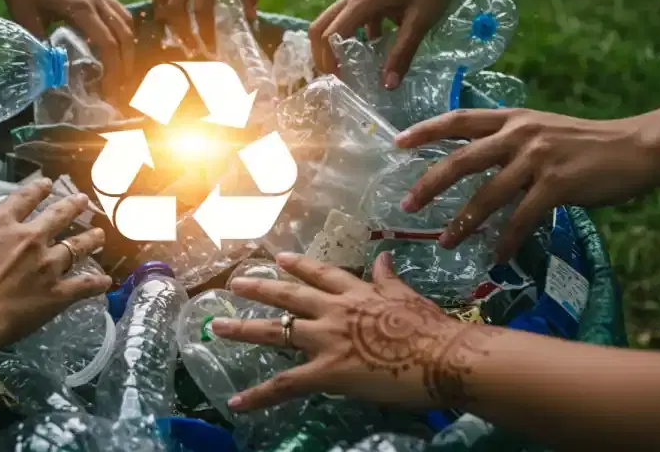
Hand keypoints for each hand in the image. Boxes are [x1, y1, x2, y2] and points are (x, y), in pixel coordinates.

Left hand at [0, 0, 134, 94]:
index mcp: (79, 7)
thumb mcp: (23, 16)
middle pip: (124, 36)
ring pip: (126, 23)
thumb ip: (37, 45)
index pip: (107, 43)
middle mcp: (96, 0)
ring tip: (121, 69)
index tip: (109, 89)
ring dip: (128, 48)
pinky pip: (120, 12)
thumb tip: (46, 74)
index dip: (113, 69)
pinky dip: (124, 31)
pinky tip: (116, 45)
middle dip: (126, 64)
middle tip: (120, 87)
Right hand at [0, 179, 110, 347]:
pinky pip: (83, 286)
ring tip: (100, 234)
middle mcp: (29, 238)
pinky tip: (106, 281)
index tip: (48, 183)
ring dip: (90, 239)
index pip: (23, 199)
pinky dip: (96, 284)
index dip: (37, 189)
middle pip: (58, 216)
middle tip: (83, 200)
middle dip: (73, 206)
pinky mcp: (58, 292)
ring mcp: (47, 264)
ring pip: (76, 246)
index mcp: (0, 225)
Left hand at [212, 252, 502, 410]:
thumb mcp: (408, 295)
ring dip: (244, 329)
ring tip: (217, 327)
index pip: (320, 273)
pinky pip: (285, 385)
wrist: (443, 355)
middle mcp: (334, 310)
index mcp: (356, 292)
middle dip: (259, 288)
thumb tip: (384, 257)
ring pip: (276, 332)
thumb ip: (388, 278)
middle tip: (234, 283)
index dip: (297, 264)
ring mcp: (326, 340)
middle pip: (288, 296)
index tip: (277, 257)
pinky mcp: (327, 371)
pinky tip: (237, 402)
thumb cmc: (432, 328)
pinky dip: (259, 395)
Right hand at [309, 0, 463, 86]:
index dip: (328, 60)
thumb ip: (402, 53)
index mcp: (361, 2)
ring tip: (352, 67)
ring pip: (334, 21)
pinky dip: (356, 34)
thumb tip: (388, 86)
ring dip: (337, 44)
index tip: (338, 82)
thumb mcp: (420, 22)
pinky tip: (376, 46)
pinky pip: (352, 16)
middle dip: (322, 54)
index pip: (329, 35)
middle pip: (320, 26)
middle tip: (335, 76)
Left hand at [394, 108, 657, 259]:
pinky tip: (495, 257)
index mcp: (511, 118)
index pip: (458, 119)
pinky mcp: (556, 185)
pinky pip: (521, 218)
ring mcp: (537, 159)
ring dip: (462, 222)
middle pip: (461, 160)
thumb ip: (507, 142)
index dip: (426, 130)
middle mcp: (519, 134)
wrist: (634, 147)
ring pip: (487, 194)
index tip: (397, 143)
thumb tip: (470, 163)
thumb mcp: (540, 130)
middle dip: (430, 184)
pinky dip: (505, 240)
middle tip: (408, 206)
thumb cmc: (584, 142)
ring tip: (444, 242)